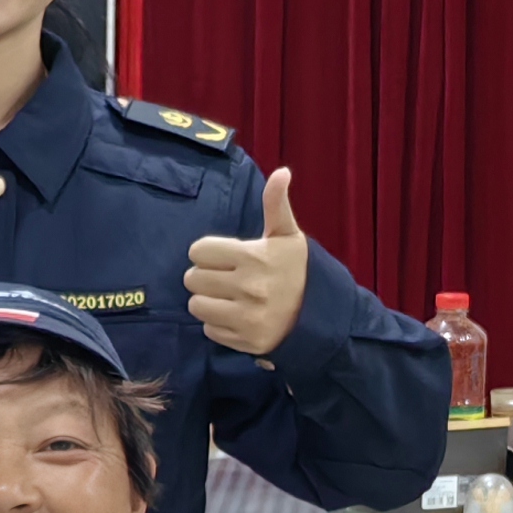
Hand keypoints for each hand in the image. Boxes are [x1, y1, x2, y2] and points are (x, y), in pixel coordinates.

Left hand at [182, 167, 308, 357]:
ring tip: (228, 297)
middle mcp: (248, 287)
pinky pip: (209, 330)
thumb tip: (281, 172)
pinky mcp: (245, 341)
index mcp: (254, 257)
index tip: (224, 257)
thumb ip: (276, 204)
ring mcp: (246, 317)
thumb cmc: (298, 269)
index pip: (198, 251)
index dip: (208, 253)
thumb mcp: (288, 234)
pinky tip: (237, 316)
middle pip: (192, 279)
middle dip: (204, 276)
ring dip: (208, 301)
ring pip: (197, 305)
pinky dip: (218, 324)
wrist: (320, 314)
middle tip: (225, 278)